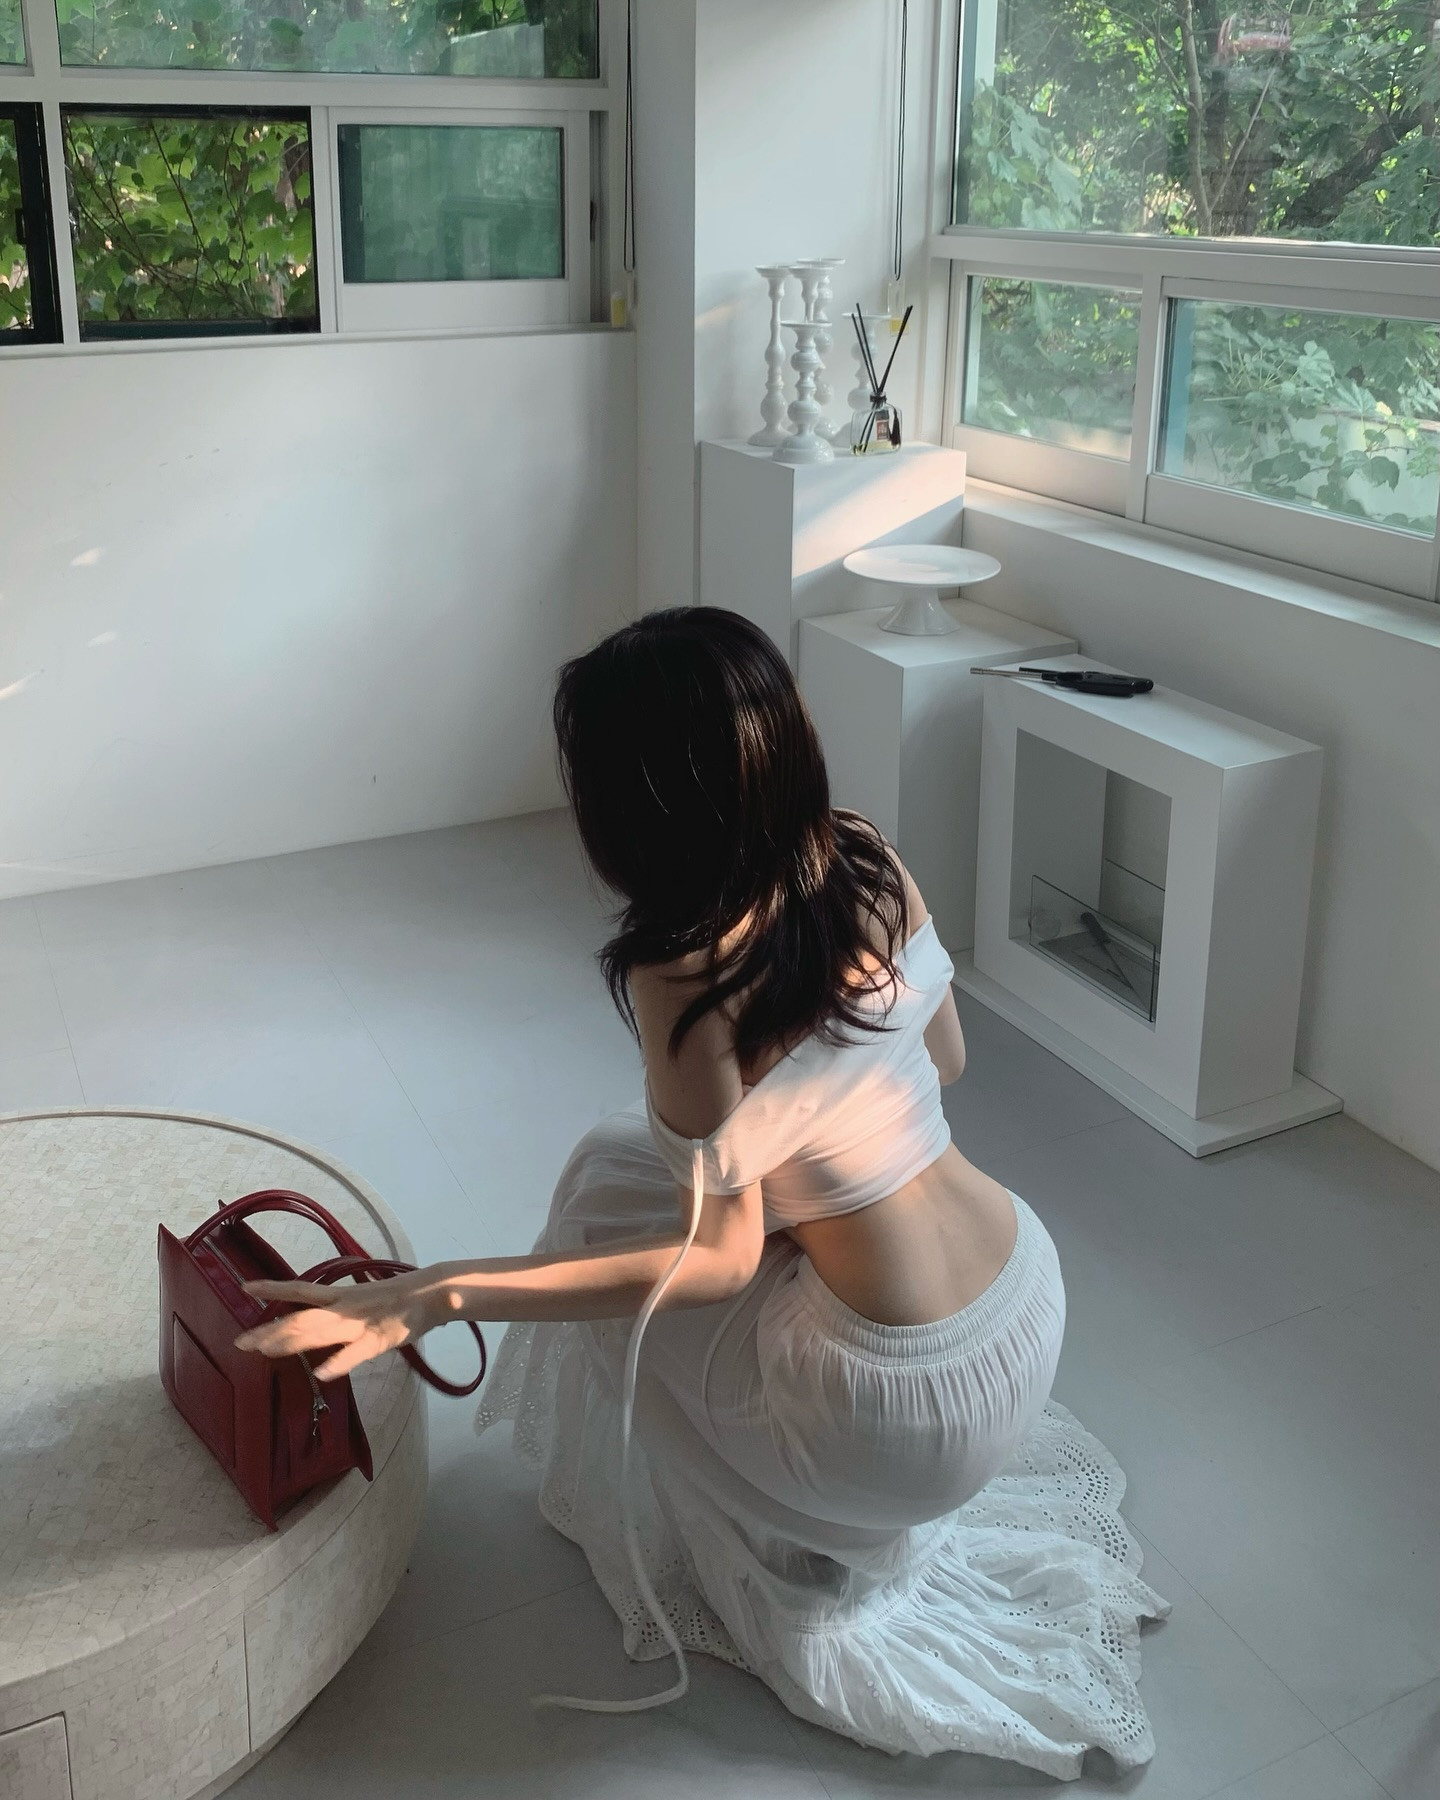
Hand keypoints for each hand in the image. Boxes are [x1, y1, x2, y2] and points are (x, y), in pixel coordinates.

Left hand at [234, 1270, 440, 1381]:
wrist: (433, 1293)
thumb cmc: (400, 1298)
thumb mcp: (365, 1301)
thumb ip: (342, 1313)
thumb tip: (320, 1325)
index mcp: (342, 1297)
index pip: (301, 1290)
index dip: (273, 1289)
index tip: (245, 1287)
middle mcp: (345, 1308)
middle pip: (301, 1319)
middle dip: (271, 1331)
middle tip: (241, 1343)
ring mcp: (361, 1324)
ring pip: (319, 1333)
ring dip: (290, 1342)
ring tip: (263, 1351)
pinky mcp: (380, 1340)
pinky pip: (356, 1353)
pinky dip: (339, 1362)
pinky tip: (322, 1373)